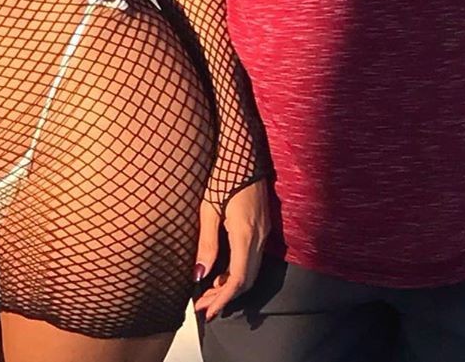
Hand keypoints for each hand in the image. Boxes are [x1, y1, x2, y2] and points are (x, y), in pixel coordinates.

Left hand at [193, 179, 269, 320]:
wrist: (243, 151)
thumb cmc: (223, 175)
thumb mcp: (209, 209)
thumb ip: (206, 243)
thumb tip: (199, 274)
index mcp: (246, 234)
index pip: (238, 280)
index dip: (222, 300)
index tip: (206, 312)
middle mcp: (259, 236)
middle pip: (247, 280)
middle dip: (225, 297)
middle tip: (203, 306)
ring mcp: (264, 230)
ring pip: (252, 270)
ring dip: (232, 285)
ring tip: (208, 292)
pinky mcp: (263, 225)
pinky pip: (254, 258)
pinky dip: (239, 271)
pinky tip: (222, 271)